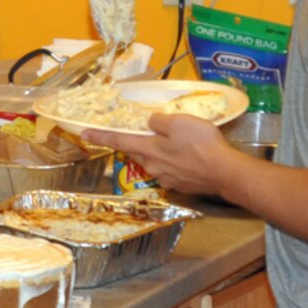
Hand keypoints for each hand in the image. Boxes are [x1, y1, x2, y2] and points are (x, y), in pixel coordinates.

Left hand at [87, 113, 240, 198]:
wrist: (223, 172)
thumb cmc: (201, 143)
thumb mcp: (178, 122)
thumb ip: (158, 121)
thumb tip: (149, 123)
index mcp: (148, 149)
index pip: (119, 141)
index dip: (101, 137)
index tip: (84, 134)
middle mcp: (152, 166)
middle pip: (137, 152)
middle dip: (137, 142)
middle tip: (148, 133)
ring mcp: (166, 178)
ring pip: (154, 162)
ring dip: (158, 153)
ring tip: (175, 144)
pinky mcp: (180, 185)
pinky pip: (170, 170)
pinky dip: (173, 163)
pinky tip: (187, 158)